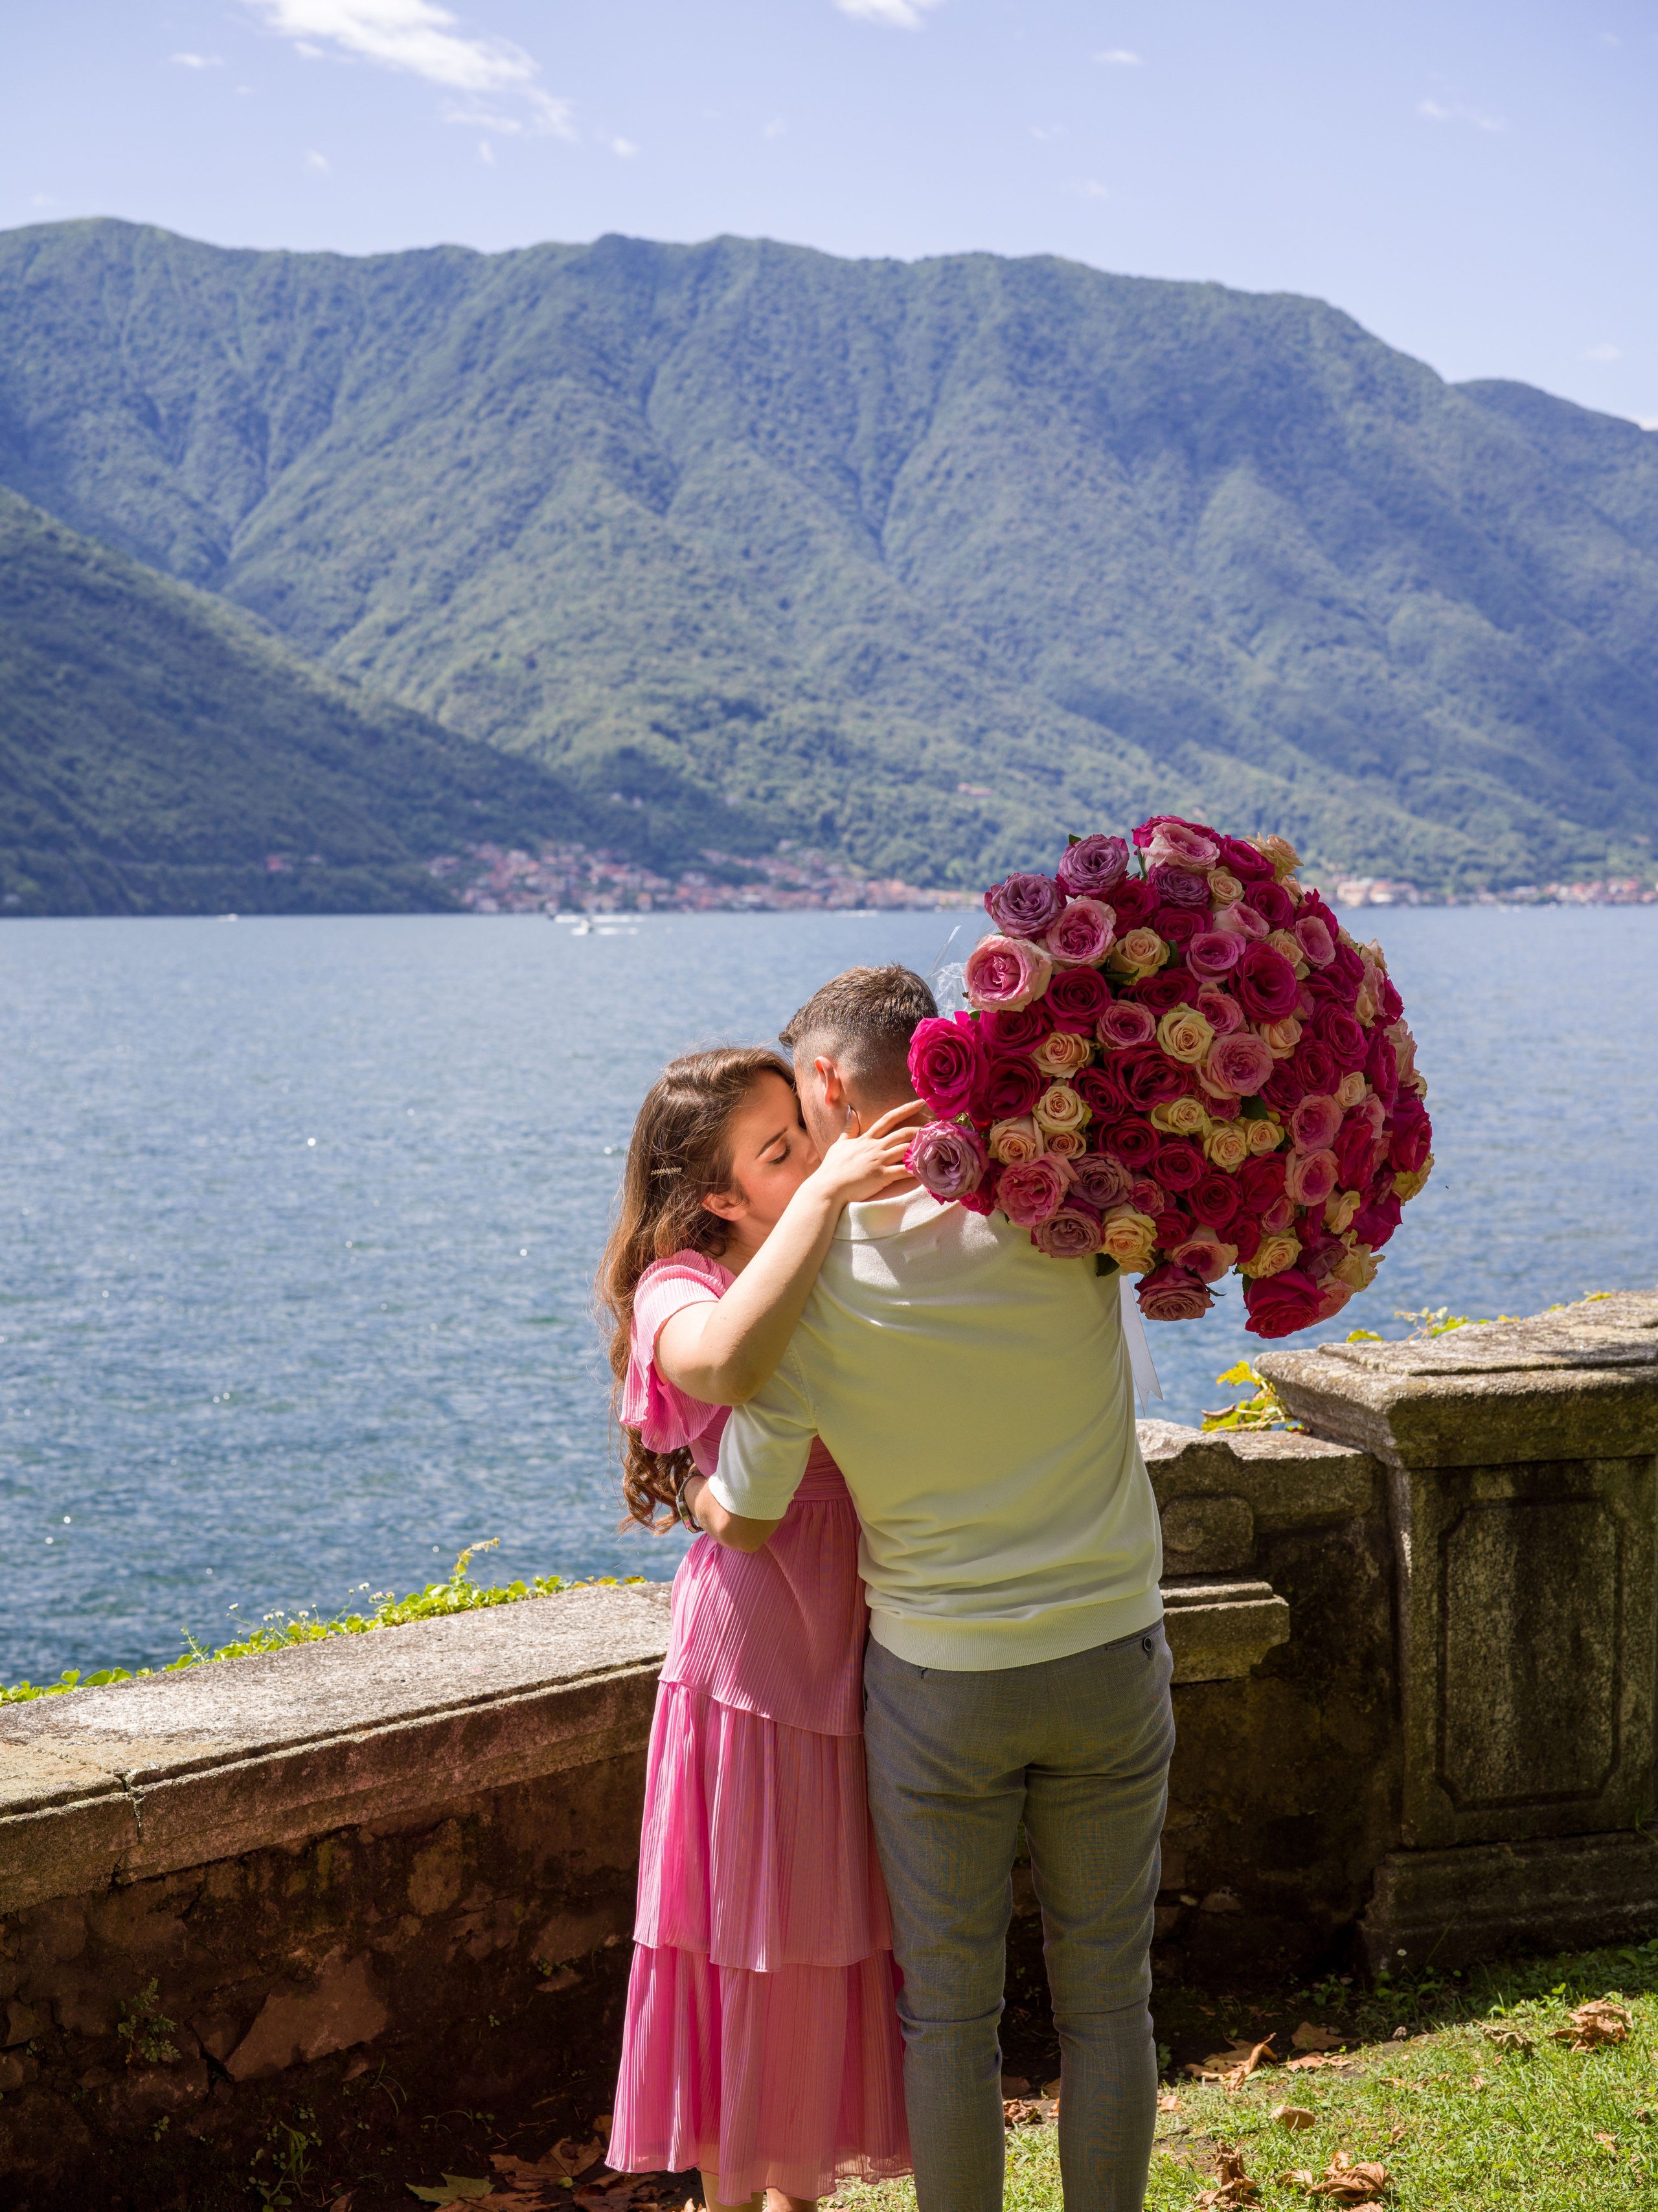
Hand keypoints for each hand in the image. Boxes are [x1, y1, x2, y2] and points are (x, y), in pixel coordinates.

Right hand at [807, 1099, 928, 1205]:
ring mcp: (879, 1161)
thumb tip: (850, 1111)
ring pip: (906, 1148)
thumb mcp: (840, 1144)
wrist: (827, 1187)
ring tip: (939, 1145)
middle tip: (937, 1128)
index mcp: (867, 1139)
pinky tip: (930, 1168)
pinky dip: (918, 1169)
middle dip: (922, 1129)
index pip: (888, 1119)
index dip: (905, 1109)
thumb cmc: (832, 1168)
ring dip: (923, 1147)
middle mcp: (875, 1147)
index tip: (920, 1103)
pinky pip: (904, 1171)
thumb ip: (848, 1128)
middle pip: (903, 1133)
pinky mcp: (882, 1176)